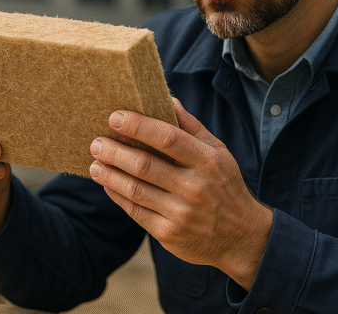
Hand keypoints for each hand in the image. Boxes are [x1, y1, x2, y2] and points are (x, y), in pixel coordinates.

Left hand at [88, 98, 272, 289]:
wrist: (243, 238)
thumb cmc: (225, 186)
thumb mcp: (218, 152)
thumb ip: (191, 126)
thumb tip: (167, 98)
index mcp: (207, 161)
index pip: (167, 137)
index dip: (138, 126)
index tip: (115, 118)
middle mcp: (194, 187)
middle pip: (144, 164)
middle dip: (114, 151)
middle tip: (96, 142)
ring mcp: (180, 213)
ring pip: (134, 189)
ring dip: (109, 174)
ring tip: (94, 162)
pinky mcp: (168, 234)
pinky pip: (134, 211)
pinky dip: (116, 195)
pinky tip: (107, 184)